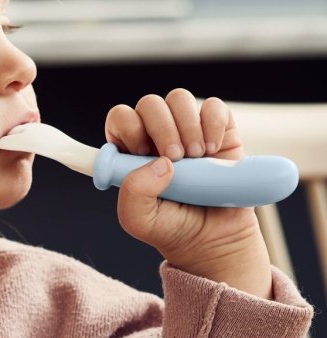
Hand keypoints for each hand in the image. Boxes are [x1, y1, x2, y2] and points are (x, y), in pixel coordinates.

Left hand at [105, 89, 272, 296]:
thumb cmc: (172, 228)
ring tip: (196, 157)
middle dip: (162, 128)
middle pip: (150, 104)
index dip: (129, 127)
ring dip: (187, 125)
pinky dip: (213, 123)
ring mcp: (187, 129)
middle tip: (175, 158)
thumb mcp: (138, 220)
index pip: (121, 118)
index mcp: (130, 152)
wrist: (214, 239)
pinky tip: (214, 149)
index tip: (141, 152)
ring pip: (179, 98)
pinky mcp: (218, 130)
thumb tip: (158, 163)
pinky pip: (214, 106)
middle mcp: (156, 136)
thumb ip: (132, 193)